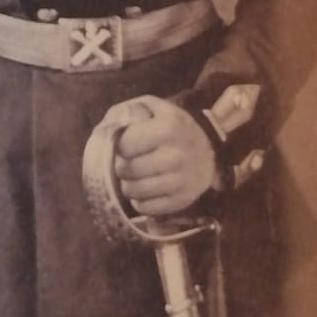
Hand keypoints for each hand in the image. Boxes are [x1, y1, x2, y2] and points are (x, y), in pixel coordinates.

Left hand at [107, 96, 217, 218]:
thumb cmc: (170, 126)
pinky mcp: (182, 201)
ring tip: (135, 176)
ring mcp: (181, 181)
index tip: (126, 145)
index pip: (125, 145)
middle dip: (121, 166)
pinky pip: (146, 208)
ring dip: (128, 185)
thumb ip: (125, 112)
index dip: (119, 146)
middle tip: (128, 162)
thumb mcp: (151, 108)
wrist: (206, 151)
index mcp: (168, 127)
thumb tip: (109, 130)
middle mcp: (177, 155)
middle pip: (128, 170)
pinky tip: (145, 189)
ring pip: (134, 191)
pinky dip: (140, 201)